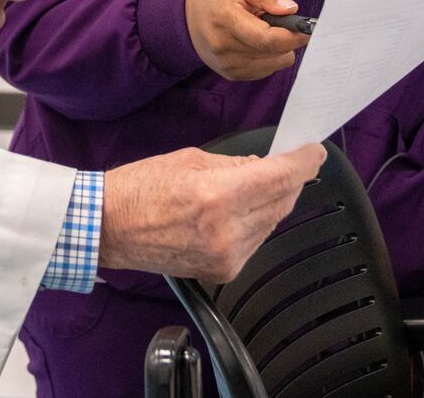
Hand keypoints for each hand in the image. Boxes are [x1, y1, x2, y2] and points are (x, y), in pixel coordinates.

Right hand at [99, 143, 326, 282]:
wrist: (109, 228)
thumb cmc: (141, 187)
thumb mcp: (190, 159)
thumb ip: (235, 165)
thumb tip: (266, 167)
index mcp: (217, 195)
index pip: (280, 178)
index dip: (304, 163)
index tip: (314, 151)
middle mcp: (227, 230)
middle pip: (282, 201)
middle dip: (290, 180)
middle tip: (291, 162)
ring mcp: (227, 256)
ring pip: (272, 222)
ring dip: (272, 201)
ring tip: (257, 185)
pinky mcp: (223, 271)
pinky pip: (256, 241)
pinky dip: (256, 222)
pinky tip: (240, 209)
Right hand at [185, 0, 306, 80]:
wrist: (186, 16)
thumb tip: (291, 9)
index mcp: (225, 19)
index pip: (265, 38)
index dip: (292, 36)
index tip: (307, 28)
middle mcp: (224, 47)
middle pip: (274, 52)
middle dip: (287, 37)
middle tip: (281, 21)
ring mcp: (227, 64)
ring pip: (275, 63)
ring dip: (278, 48)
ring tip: (261, 30)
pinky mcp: (231, 75)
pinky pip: (267, 70)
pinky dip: (269, 56)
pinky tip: (255, 42)